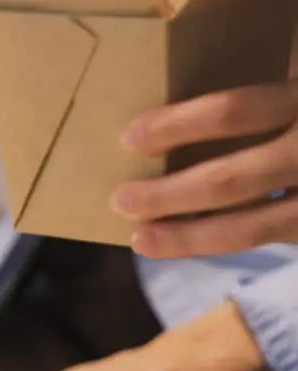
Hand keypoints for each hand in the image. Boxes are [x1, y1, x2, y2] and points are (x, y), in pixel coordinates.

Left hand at [110, 79, 297, 257]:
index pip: (235, 111)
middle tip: (120, 199)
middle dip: (167, 194)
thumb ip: (263, 97)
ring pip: (249, 228)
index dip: (177, 124)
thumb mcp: (290, 95)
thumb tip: (184, 96)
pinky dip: (223, 244)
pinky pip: (271, 240)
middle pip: (230, 179)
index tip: (128, 137)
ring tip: (140, 238)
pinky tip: (187, 244)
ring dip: (187, 237)